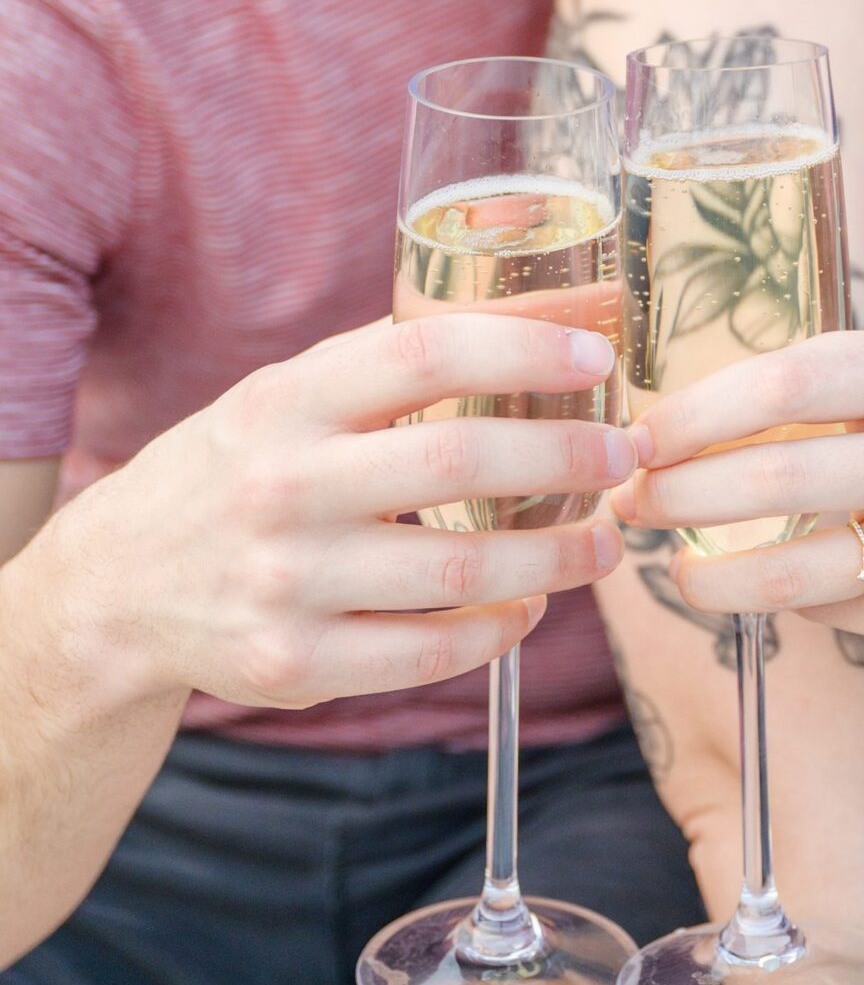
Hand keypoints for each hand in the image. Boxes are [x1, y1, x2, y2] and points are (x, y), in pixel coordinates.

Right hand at [54, 314, 631, 710]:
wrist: (115, 589)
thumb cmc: (239, 470)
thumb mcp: (289, 395)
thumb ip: (394, 364)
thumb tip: (548, 321)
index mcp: (287, 400)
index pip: (423, 353)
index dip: (523, 349)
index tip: (598, 360)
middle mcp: (283, 486)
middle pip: (459, 461)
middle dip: (568, 457)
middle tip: (626, 455)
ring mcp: (286, 582)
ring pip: (461, 570)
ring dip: (557, 557)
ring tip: (605, 543)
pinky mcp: (292, 663)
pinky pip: (429, 652)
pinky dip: (500, 630)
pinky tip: (531, 606)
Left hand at [614, 328, 863, 646]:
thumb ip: (817, 386)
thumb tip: (674, 419)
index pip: (786, 384)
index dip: (696, 413)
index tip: (639, 434)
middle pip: (777, 479)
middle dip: (679, 494)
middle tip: (629, 498)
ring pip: (797, 574)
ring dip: (710, 576)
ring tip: (673, 566)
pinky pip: (837, 615)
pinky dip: (787, 602)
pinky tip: (766, 585)